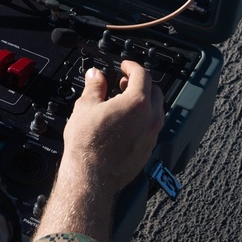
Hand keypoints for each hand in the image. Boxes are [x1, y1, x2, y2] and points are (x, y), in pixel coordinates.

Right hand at [33, 60, 162, 241]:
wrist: (91, 176)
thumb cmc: (87, 144)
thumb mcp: (85, 107)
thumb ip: (94, 87)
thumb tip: (96, 75)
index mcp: (137, 103)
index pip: (142, 74)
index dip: (131, 66)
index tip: (124, 66)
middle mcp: (150, 118)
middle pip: (155, 91)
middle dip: (141, 82)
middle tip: (124, 82)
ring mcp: (152, 136)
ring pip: (156, 110)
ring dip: (143, 101)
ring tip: (123, 101)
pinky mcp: (148, 150)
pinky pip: (151, 127)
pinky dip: (142, 118)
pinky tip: (125, 122)